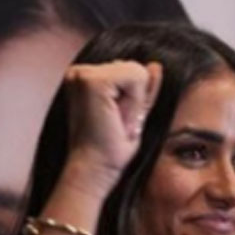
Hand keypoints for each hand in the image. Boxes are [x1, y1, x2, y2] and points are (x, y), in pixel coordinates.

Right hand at [62, 60, 162, 192]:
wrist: (93, 169)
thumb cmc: (110, 149)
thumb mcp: (133, 113)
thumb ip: (144, 89)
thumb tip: (155, 65)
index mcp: (84, 77)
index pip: (129, 70)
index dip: (133, 99)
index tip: (117, 122)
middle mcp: (79, 71)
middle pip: (133, 67)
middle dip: (134, 99)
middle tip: (115, 124)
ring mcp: (82, 73)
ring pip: (136, 71)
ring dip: (133, 102)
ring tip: (115, 123)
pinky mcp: (91, 80)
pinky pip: (135, 77)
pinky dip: (134, 102)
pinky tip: (116, 119)